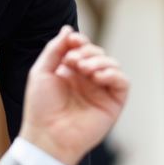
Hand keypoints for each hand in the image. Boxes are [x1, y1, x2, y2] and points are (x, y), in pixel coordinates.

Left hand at [19, 26, 128, 164]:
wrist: (48, 136)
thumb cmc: (41, 108)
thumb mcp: (41, 72)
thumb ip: (54, 49)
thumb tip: (68, 29)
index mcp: (71, 72)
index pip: (83, 48)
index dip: (80, 41)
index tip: (73, 41)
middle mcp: (88, 80)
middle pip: (98, 54)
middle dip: (88, 52)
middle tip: (74, 61)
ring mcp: (101, 91)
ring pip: (112, 64)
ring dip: (100, 61)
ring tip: (85, 70)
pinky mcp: (113, 103)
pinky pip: (122, 82)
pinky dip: (114, 74)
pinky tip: (98, 77)